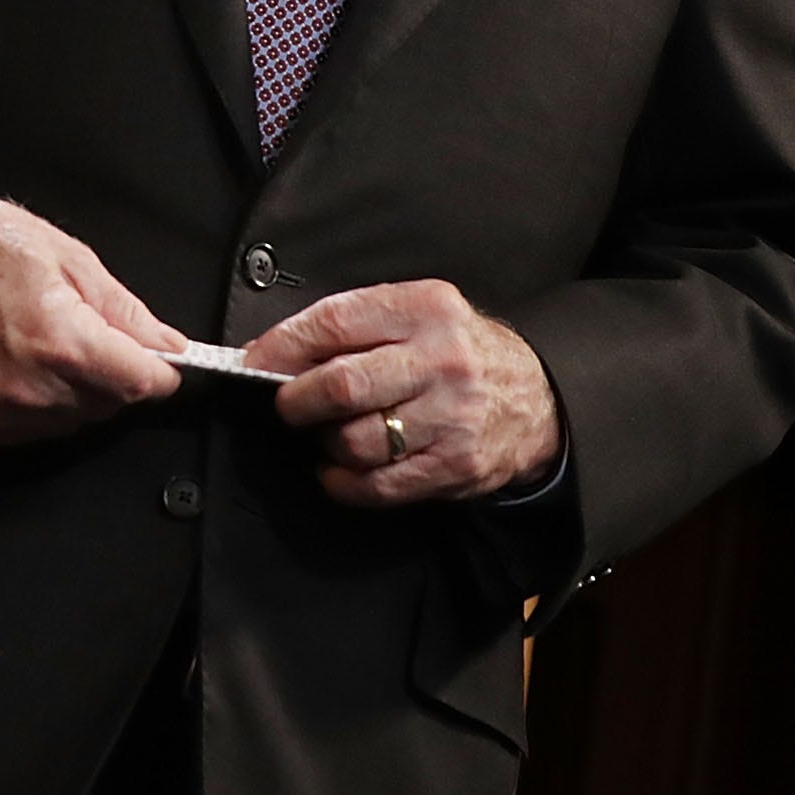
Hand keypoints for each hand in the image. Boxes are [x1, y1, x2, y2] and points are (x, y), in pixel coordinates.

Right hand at [0, 196, 184, 443]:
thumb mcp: (63, 254)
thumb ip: (122, 308)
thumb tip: (167, 344)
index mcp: (61, 340)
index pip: (144, 384)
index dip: (159, 369)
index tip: (156, 359)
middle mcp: (31, 388)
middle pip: (109, 404)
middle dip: (109, 372)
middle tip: (77, 328)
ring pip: (70, 421)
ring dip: (71, 391)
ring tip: (36, 340)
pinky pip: (27, 430)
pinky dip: (31, 404)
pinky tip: (10, 362)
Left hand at [244, 281, 561, 504]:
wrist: (540, 399)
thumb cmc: (457, 352)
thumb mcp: (416, 313)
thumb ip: (352, 324)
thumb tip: (271, 350)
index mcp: (424, 309)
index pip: (333, 323)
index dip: (282, 346)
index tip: (253, 362)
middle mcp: (441, 360)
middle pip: (342, 385)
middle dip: (296, 400)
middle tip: (287, 406)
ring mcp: (452, 417)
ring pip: (356, 440)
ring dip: (326, 442)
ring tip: (330, 433)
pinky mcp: (456, 465)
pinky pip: (378, 484)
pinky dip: (343, 482)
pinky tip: (339, 469)